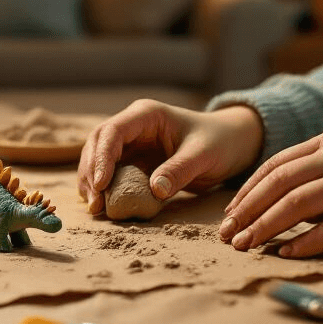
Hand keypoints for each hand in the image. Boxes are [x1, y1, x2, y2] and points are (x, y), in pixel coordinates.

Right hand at [77, 99, 264, 214]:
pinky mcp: (133, 162)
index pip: (112, 132)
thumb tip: (155, 190)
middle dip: (91, 172)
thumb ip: (179, 170)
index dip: (102, 157)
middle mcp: (132, 127)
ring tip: (95, 208)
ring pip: (98, 159)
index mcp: (146, 115)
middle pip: (97, 144)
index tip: (101, 184)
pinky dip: (103, 189)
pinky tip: (102, 206)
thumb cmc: (219, 142)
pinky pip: (110, 174)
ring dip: (92, 182)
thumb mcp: (203, 155)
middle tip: (95, 203)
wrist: (231, 144)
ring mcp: (130, 144)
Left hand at [219, 128, 322, 257]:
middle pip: (279, 183)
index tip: (227, 214)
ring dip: (265, 228)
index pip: (274, 165)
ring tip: (244, 246)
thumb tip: (264, 207)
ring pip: (297, 205)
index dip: (246, 191)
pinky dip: (303, 242)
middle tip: (227, 234)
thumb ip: (312, 177)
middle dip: (247, 211)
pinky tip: (283, 252)